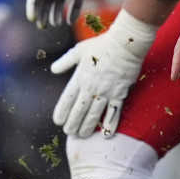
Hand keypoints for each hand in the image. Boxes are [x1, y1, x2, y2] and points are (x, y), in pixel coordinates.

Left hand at [50, 11, 157, 137]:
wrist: (126, 43)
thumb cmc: (102, 45)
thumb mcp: (79, 50)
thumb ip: (65, 61)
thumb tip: (53, 69)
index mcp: (80, 77)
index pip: (66, 100)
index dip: (61, 112)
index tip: (58, 121)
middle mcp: (91, 87)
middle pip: (78, 110)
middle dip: (72, 124)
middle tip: (70, 133)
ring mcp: (106, 91)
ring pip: (93, 114)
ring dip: (87, 127)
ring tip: (82, 135)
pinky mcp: (120, 93)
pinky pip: (114, 112)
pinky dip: (109, 124)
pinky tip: (106, 133)